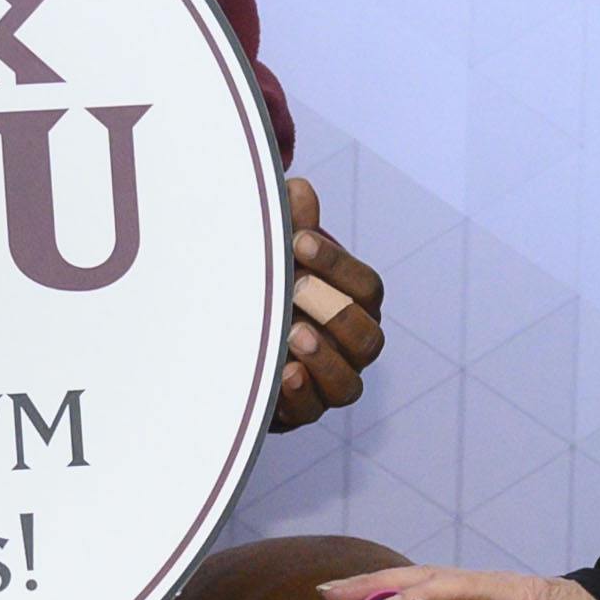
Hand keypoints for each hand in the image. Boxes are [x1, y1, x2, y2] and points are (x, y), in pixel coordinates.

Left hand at [265, 178, 388, 431]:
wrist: (232, 344)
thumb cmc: (267, 291)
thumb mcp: (275, 258)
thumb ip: (291, 228)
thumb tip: (297, 188)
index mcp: (354, 306)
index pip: (366, 287)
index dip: (338, 264)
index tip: (299, 241)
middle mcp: (351, 348)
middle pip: (368, 337)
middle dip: (334, 312)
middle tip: (296, 287)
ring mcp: (330, 383)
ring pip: (349, 383)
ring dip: (324, 358)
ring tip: (293, 334)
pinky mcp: (302, 411)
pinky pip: (313, 410)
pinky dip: (301, 393)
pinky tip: (283, 372)